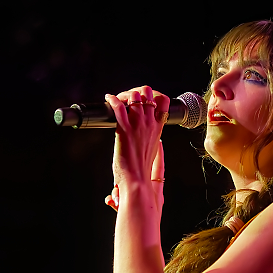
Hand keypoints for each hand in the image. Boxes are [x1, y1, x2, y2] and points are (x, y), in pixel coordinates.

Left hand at [104, 86, 168, 210]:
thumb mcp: (154, 152)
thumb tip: (157, 142)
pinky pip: (118, 107)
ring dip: (124, 95)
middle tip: (128, 99)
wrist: (137, 182)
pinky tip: (108, 99)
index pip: (164, 101)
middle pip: (148, 93)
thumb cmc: (143, 171)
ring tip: (118, 100)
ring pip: (133, 96)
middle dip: (137, 91)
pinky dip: (112, 100)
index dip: (155, 94)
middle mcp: (150, 124)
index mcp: (158, 129)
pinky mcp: (124, 129)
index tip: (145, 98)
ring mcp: (138, 125)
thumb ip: (155, 142)